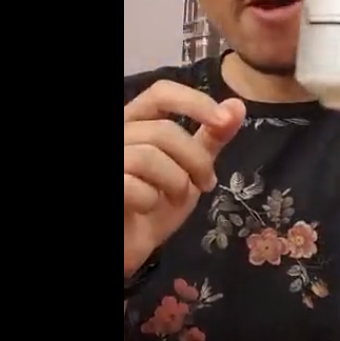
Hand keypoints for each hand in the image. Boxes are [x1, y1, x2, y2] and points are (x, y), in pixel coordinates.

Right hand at [124, 81, 246, 276]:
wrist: (126, 247)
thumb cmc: (151, 208)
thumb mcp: (188, 171)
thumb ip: (209, 139)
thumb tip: (238, 105)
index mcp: (134, 122)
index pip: (161, 93)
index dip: (194, 102)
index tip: (224, 121)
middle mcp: (116, 133)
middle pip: (164, 131)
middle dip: (196, 161)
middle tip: (206, 184)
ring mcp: (108, 160)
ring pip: (149, 156)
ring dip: (176, 183)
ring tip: (175, 199)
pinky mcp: (102, 186)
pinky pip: (130, 184)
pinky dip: (149, 200)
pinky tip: (146, 209)